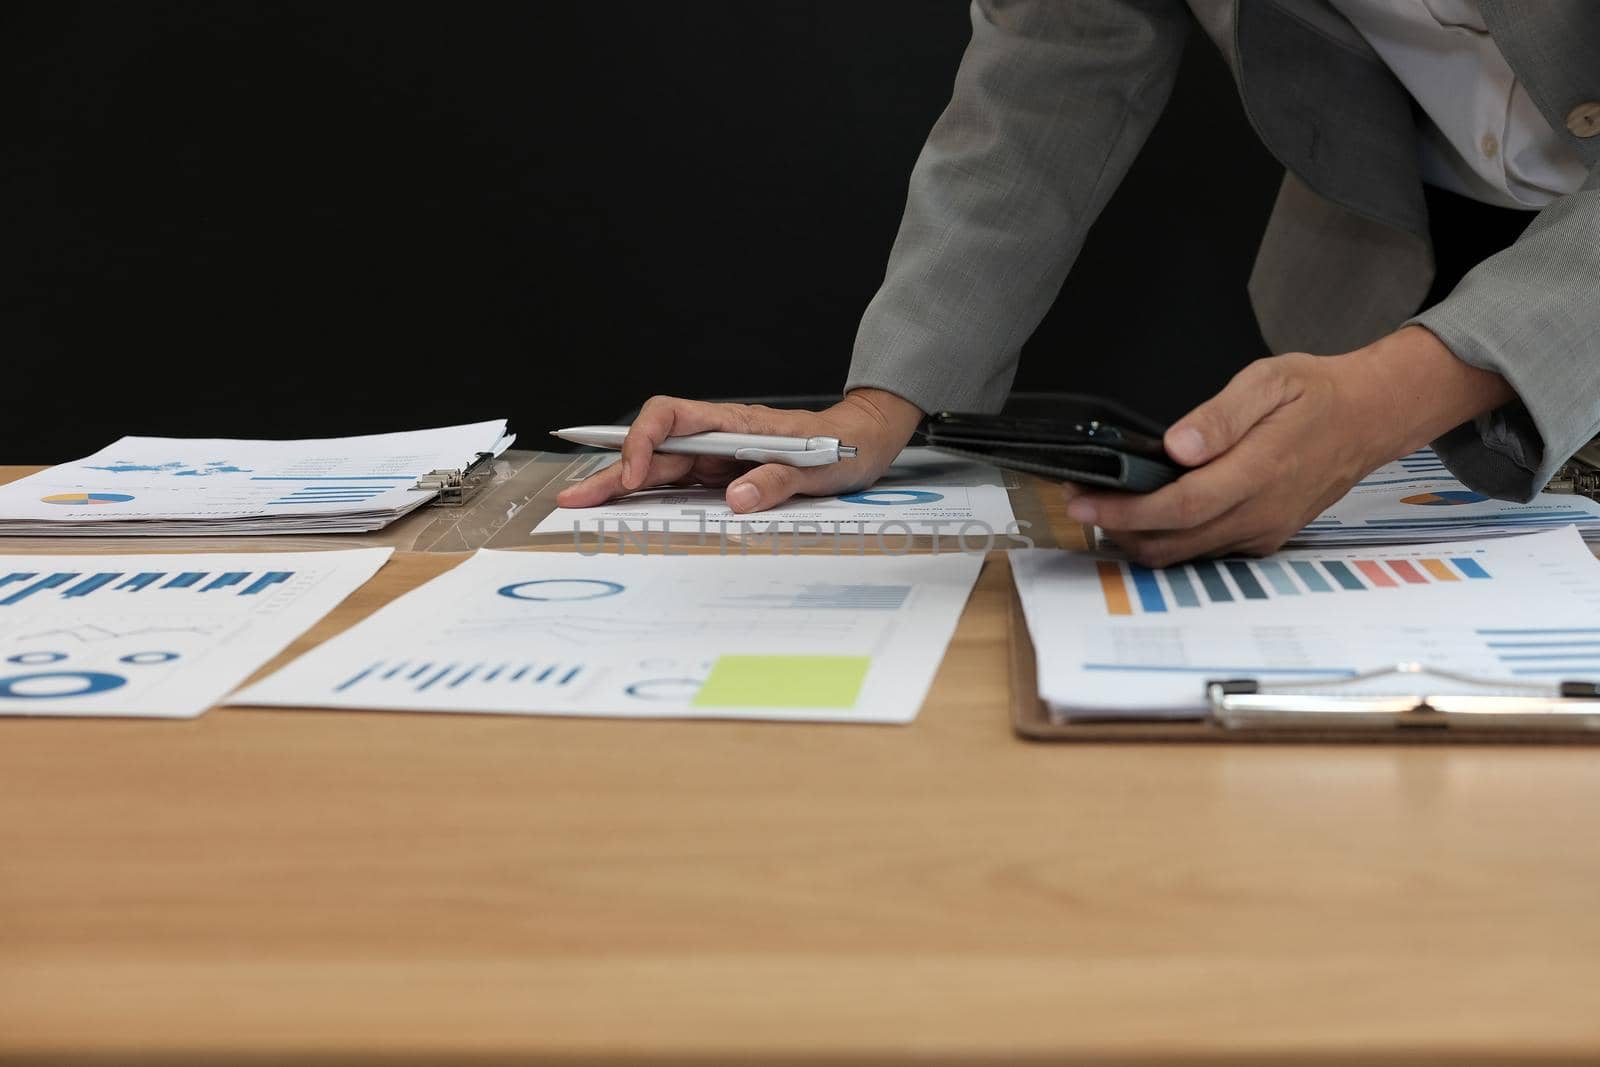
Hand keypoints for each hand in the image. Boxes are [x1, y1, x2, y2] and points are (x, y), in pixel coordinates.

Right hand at [556, 388, 925, 510]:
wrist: (864, 442)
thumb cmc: (844, 448)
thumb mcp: (820, 468)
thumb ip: (779, 479)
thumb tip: (737, 499)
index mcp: (735, 424)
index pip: (670, 419)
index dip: (642, 442)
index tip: (632, 476)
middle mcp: (718, 437)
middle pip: (652, 448)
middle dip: (610, 472)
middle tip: (573, 499)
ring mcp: (717, 457)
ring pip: (658, 469)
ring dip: (620, 487)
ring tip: (583, 506)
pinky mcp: (723, 476)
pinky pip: (679, 485)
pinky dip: (648, 497)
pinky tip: (624, 510)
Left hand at [1063, 326, 1514, 565]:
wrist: (1370, 418)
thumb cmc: (1318, 394)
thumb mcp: (1269, 381)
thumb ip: (1221, 416)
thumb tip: (1177, 446)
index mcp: (1260, 471)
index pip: (1179, 506)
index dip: (1124, 510)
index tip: (1083, 500)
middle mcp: (1261, 512)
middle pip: (1173, 542)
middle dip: (1118, 528)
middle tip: (1081, 502)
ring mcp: (1264, 531)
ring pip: (1185, 554)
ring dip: (1140, 538)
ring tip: (1106, 507)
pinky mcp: (1265, 538)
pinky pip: (1206, 551)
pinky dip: (1169, 539)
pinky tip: (1148, 514)